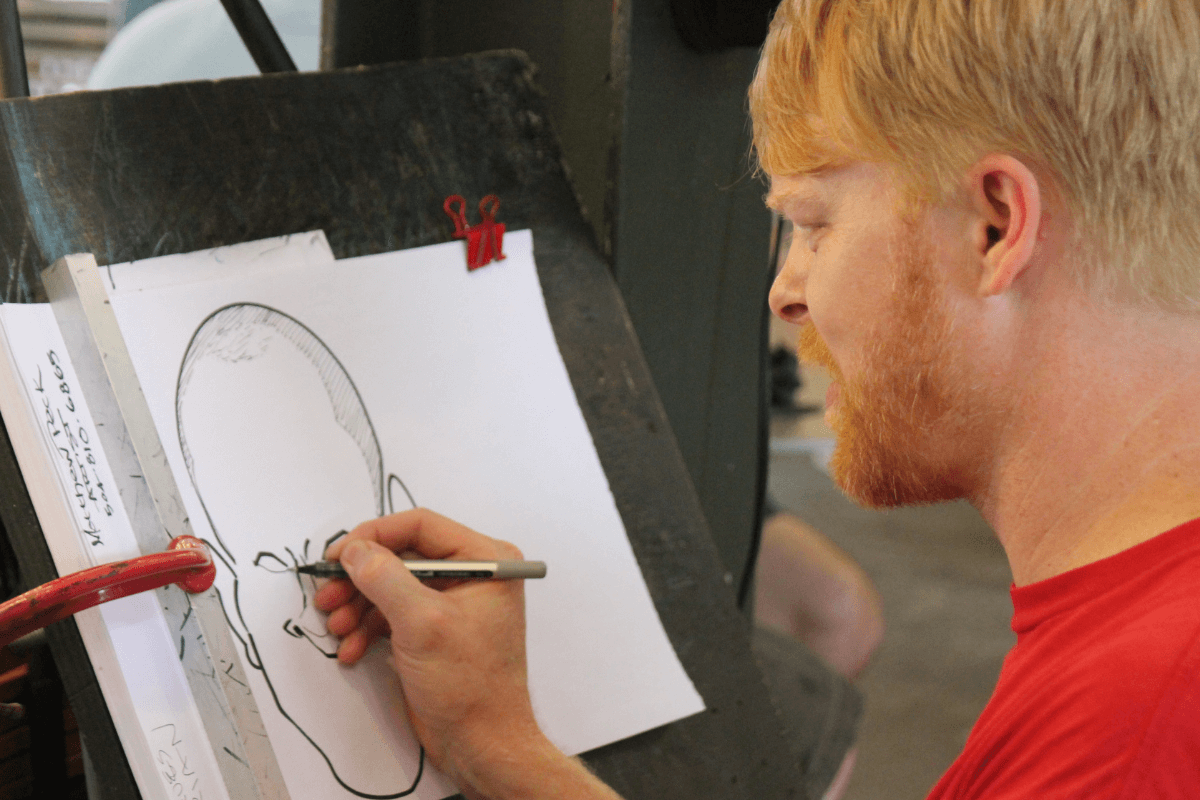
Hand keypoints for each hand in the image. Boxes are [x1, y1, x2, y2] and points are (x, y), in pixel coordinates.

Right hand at [314, 509, 543, 791]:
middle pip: (402, 556)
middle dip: (360, 578)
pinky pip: (394, 614)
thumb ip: (385, 579)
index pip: (421, 526)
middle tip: (328, 595)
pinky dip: (368, 629)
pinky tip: (351, 649)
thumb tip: (355, 549)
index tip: (338, 555)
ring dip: (358, 606)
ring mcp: (452, 603)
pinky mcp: (435, 630)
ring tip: (337, 627)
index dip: (374, 536)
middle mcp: (472, 575)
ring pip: (392, 586)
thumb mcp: (423, 624)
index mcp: (486, 560)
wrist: (482, 743)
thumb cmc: (470, 685)